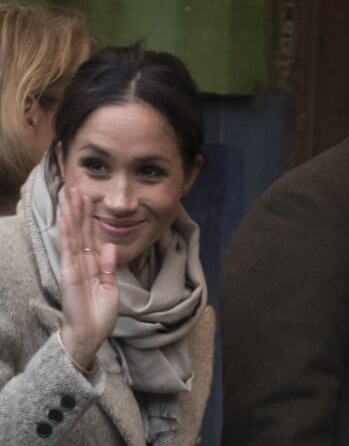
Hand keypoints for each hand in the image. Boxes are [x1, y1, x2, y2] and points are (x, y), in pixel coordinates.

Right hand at [58, 187, 118, 370]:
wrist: (90, 334)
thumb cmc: (99, 314)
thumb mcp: (110, 287)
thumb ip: (109, 266)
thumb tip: (109, 245)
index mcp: (92, 264)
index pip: (89, 235)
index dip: (88, 216)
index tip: (88, 197)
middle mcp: (81, 262)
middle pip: (79, 230)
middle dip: (78, 208)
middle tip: (76, 186)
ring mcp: (73, 266)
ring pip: (72, 234)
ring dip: (71, 214)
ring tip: (69, 194)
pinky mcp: (69, 274)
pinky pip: (68, 249)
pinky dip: (67, 233)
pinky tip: (65, 218)